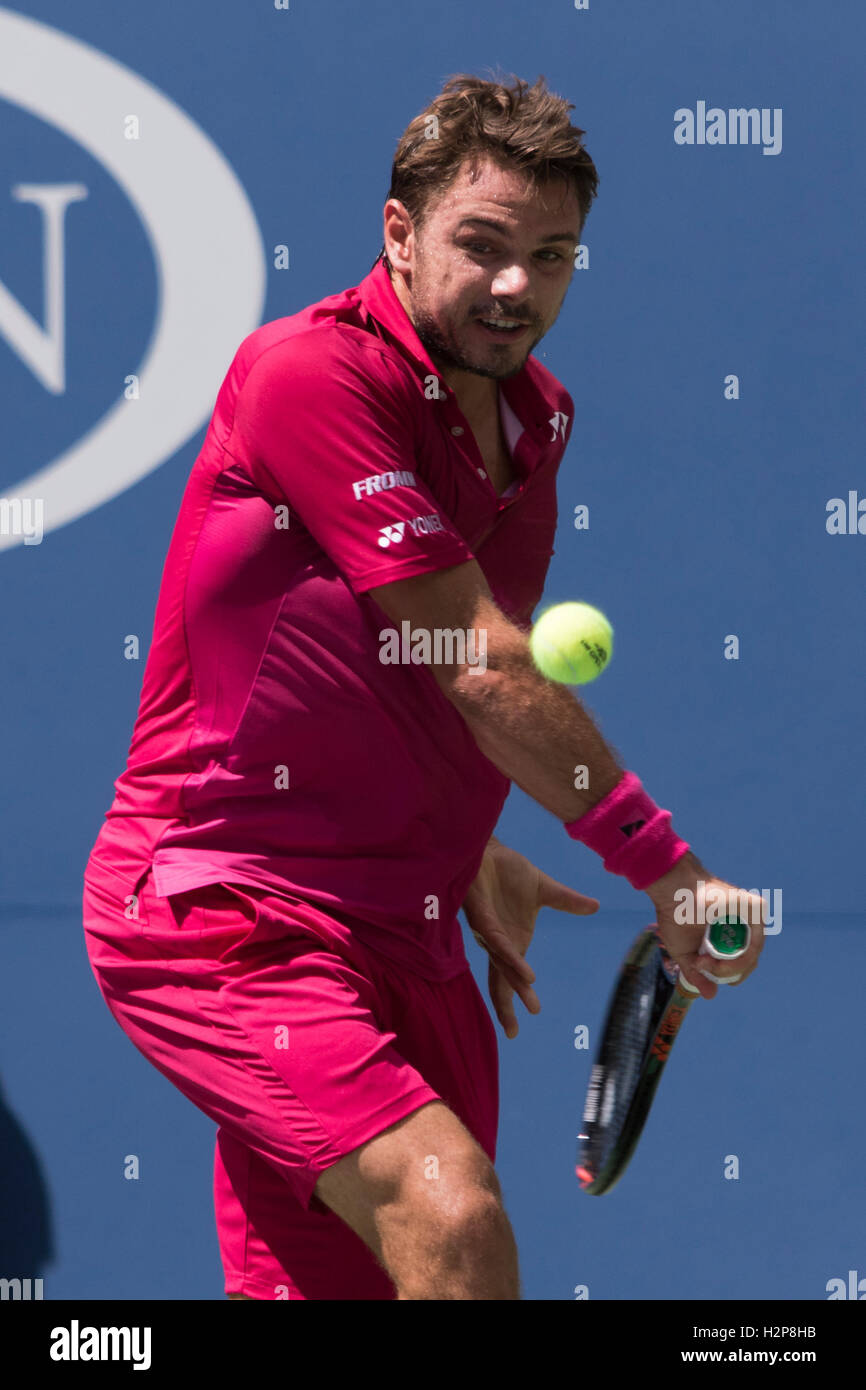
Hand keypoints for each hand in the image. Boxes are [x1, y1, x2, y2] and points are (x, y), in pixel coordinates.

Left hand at [462, 837, 599, 1037]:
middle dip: (506, 1005)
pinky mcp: (482, 917)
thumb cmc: (509, 870)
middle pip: (500, 980)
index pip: (508, 978)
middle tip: (513, 1031)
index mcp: (511, 942)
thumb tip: (596, 906)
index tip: (517, 1027)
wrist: (490, 848)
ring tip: (530, 1001)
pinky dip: (509, 956)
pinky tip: (523, 972)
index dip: (513, 1000)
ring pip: (501, 963)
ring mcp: (489, 930)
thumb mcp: (544, 888)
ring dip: (515, 982)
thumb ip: (567, 901)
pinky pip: (497, 941)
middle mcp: (497, 942)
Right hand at [645, 852, 765, 998]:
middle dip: (725, 974)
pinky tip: (720, 958)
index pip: (739, 964)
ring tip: (705, 962)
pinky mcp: (756, 909)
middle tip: (701, 966)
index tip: (700, 968)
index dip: (723, 974)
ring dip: (729, 969)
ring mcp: (750, 918)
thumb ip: (697, 974)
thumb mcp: (684, 953)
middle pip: (747, 963)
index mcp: (728, 935)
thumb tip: (710, 996)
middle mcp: (743, 927)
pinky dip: (740, 957)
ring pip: (752, 956)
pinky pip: (756, 942)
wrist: (673, 892)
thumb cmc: (675, 917)